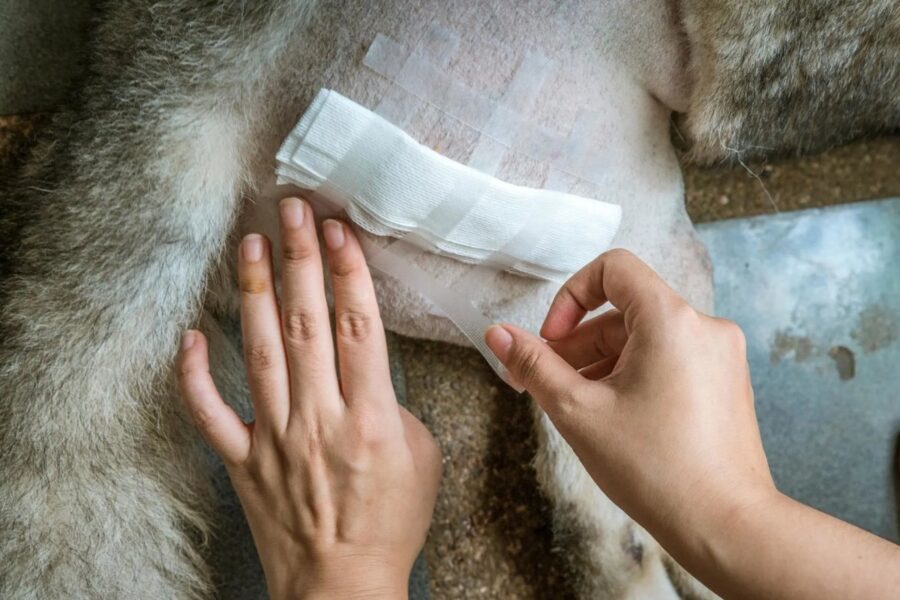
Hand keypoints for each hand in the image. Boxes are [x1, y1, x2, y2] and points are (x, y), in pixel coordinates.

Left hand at [177, 198, 441, 598]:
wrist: (343, 585)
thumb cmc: (390, 523)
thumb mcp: (421, 457)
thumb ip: (394, 406)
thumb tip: (367, 376)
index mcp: (370, 416)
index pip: (358, 327)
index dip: (347, 272)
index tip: (336, 231)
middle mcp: (319, 417)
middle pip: (306, 323)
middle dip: (298, 260)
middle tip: (291, 211)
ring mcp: (276, 437)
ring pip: (260, 351)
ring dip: (253, 292)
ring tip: (249, 244)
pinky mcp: (244, 459)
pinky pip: (210, 411)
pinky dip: (195, 374)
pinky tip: (191, 335)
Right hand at [485, 249, 899, 598]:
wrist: (726, 525)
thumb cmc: (656, 468)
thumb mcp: (578, 411)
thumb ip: (534, 365)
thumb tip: (497, 333)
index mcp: (671, 320)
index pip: (613, 269)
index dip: (571, 296)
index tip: (552, 340)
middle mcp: (704, 327)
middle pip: (624, 311)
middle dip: (576, 343)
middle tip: (541, 382)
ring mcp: (721, 356)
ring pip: (645, 339)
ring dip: (601, 362)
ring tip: (573, 405)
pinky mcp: (726, 383)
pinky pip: (670, 360)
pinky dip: (634, 375)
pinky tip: (612, 416)